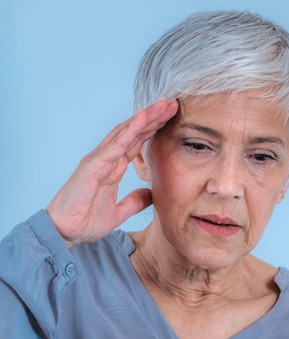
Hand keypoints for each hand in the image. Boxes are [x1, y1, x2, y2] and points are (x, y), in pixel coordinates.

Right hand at [45, 99, 178, 246]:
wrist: (65, 232)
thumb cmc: (85, 221)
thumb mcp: (119, 213)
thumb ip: (134, 202)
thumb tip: (151, 194)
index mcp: (113, 168)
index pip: (137, 144)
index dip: (154, 131)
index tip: (172, 120)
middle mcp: (106, 159)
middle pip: (133, 133)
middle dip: (153, 118)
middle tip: (172, 104)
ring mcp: (99, 160)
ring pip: (126, 132)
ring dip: (145, 117)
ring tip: (162, 104)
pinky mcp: (93, 165)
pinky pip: (115, 144)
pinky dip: (129, 130)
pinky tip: (143, 117)